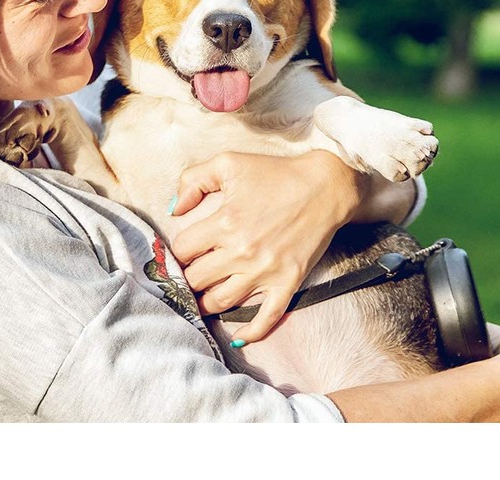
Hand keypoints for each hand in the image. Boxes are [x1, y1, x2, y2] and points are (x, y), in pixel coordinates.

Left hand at [169, 151, 364, 343]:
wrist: (325, 187)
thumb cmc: (275, 173)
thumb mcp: (228, 163)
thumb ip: (193, 179)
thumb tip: (174, 208)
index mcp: (224, 222)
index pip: (182, 249)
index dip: (177, 251)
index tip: (181, 252)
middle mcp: (242, 251)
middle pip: (196, 280)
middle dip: (187, 278)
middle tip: (186, 276)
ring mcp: (265, 272)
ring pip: (221, 302)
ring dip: (206, 303)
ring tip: (201, 298)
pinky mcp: (288, 283)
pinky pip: (266, 318)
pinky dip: (249, 331)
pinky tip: (237, 335)